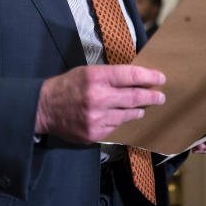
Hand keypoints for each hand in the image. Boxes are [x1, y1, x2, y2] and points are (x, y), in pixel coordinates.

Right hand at [35, 65, 164, 142]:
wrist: (44, 108)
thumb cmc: (67, 86)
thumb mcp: (87, 72)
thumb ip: (110, 75)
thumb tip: (136, 78)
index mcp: (96, 77)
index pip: (130, 75)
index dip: (149, 77)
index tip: (160, 79)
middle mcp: (98, 97)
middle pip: (134, 97)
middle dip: (151, 97)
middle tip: (160, 96)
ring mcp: (96, 118)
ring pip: (127, 115)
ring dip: (138, 111)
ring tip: (143, 108)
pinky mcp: (94, 133)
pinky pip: (115, 127)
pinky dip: (120, 121)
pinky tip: (121, 117)